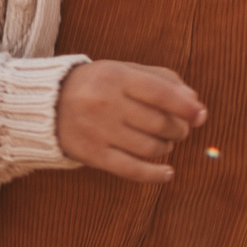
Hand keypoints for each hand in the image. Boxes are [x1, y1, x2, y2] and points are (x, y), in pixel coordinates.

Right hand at [56, 60, 205, 182]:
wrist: (45, 106)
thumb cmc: (97, 85)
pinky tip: (167, 174)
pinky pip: (130, 169)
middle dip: (178, 129)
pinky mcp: (92, 155)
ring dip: (166, 148)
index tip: (201, 115)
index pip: (161, 93)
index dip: (186, 107)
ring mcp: (98, 131)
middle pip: (159, 123)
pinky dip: (154, 174)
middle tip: (180, 129)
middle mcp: (106, 103)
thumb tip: (194, 101)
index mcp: (115, 77)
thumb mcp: (123, 71)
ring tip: (166, 143)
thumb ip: (160, 79)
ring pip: (149, 147)